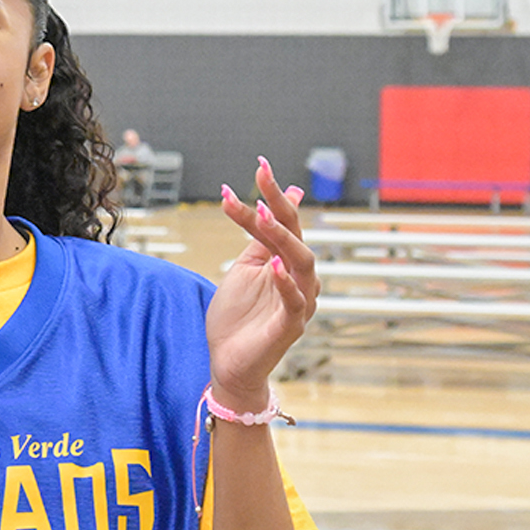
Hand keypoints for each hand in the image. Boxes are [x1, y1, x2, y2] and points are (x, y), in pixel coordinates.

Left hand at [207, 157, 316, 406]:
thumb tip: (269, 203)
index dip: (271, 194)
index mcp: (286, 261)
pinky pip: (294, 301)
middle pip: (295, 235)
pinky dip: (285, 282)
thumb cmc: (237, 317)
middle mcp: (299, 277)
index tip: (259, 166)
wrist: (229, 362)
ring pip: (300, 262)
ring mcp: (299, 301)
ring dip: (281, 237)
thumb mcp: (243, 269)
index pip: (283, 221)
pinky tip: (272, 265)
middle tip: (260, 179)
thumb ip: (257, 239)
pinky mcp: (291, 325)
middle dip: (278, 205)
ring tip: (261, 214)